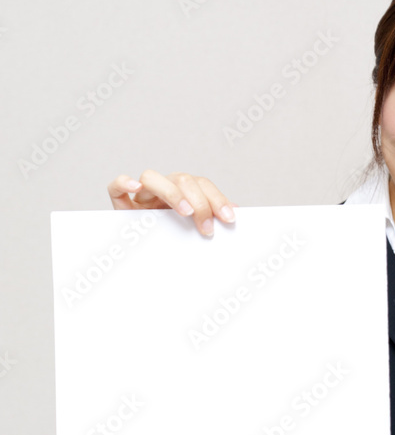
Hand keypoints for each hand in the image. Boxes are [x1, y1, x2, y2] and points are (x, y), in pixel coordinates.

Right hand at [107, 170, 237, 236]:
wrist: (144, 257)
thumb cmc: (174, 240)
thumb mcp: (196, 230)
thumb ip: (212, 217)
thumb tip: (237, 211)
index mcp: (184, 191)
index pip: (202, 184)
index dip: (217, 199)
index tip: (229, 218)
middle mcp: (164, 188)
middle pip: (182, 179)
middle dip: (200, 203)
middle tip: (207, 229)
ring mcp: (142, 195)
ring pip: (152, 177)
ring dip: (172, 193)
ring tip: (185, 212)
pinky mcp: (121, 204)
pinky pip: (116, 186)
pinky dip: (124, 182)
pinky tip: (135, 187)